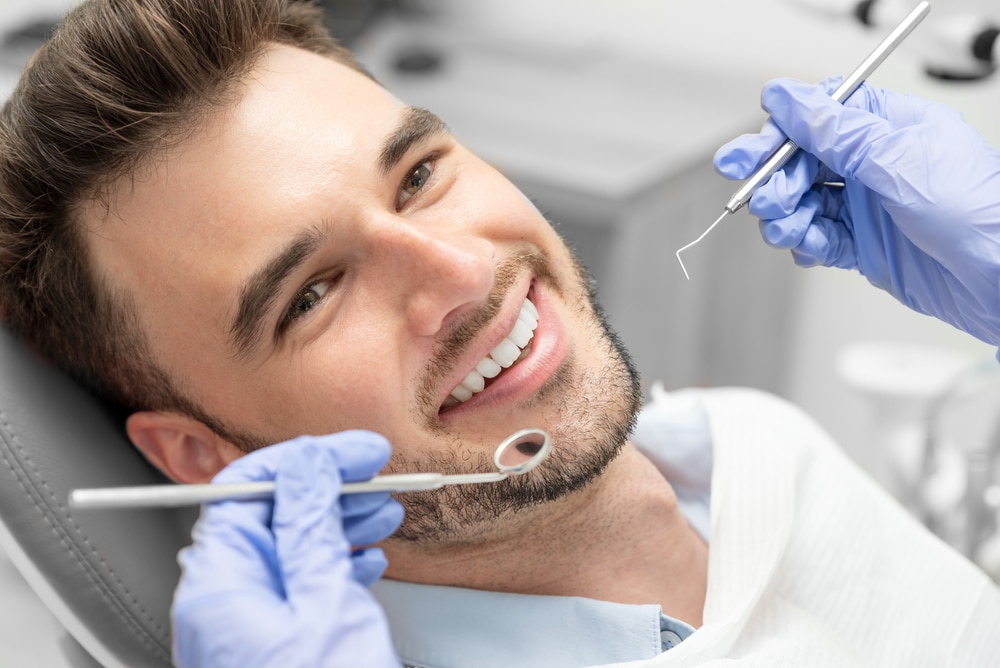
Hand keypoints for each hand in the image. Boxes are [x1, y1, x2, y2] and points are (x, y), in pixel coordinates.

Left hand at [172, 431, 403, 667]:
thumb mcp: (326, 604)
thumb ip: (310, 530)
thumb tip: (306, 467)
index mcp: (219, 584)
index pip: (246, 488)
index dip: (305, 460)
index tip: (356, 452)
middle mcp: (221, 603)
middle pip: (270, 516)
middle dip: (329, 490)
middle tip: (378, 478)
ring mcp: (244, 627)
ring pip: (288, 550)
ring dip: (339, 525)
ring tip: (384, 514)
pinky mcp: (270, 646)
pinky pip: (295, 588)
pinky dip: (333, 567)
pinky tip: (366, 560)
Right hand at [714, 77, 999, 345]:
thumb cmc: (979, 211)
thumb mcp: (898, 159)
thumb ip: (837, 132)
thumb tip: (790, 99)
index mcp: (888, 128)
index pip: (819, 117)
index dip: (780, 132)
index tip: (752, 151)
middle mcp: (874, 164)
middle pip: (801, 160)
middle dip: (775, 178)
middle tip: (761, 196)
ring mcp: (867, 206)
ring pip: (802, 202)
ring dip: (786, 216)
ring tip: (789, 228)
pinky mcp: (863, 246)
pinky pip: (817, 239)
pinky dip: (804, 244)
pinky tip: (808, 247)